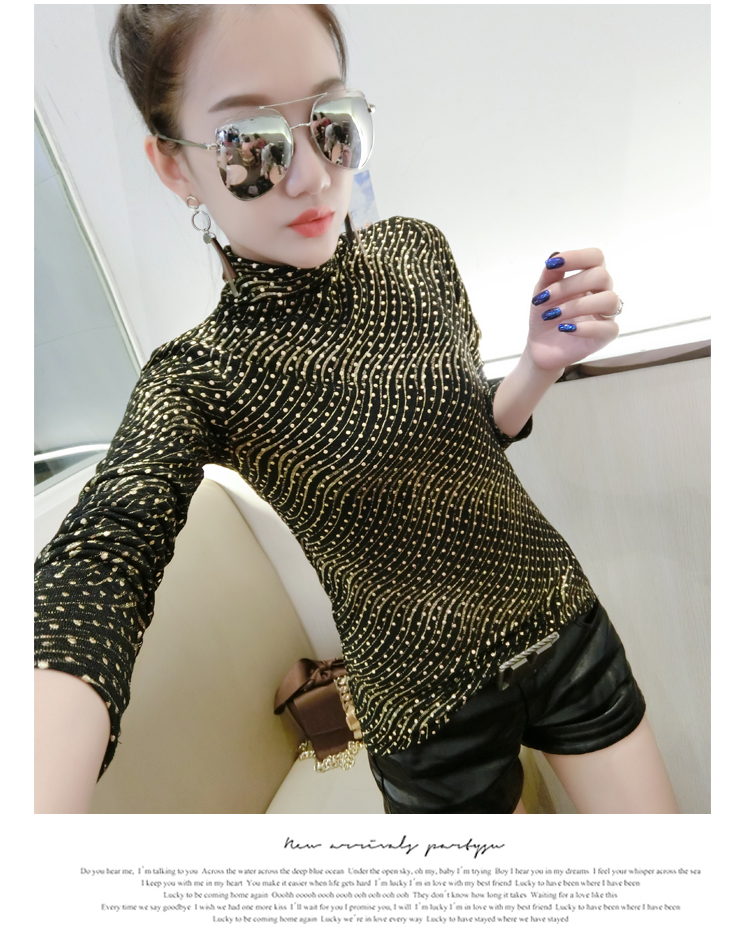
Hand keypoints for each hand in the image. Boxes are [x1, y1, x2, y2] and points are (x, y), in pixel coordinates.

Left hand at [524, 248, 619, 374]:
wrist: (540, 347)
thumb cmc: (545, 316)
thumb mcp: (541, 293)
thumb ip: (549, 276)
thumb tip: (555, 256)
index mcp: (589, 277)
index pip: (596, 257)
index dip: (577, 257)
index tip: (553, 264)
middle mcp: (602, 292)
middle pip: (601, 276)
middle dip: (570, 285)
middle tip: (545, 298)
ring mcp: (606, 314)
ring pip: (609, 299)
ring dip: (577, 305)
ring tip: (552, 315)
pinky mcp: (606, 335)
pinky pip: (608, 328)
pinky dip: (585, 327)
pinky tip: (564, 329)